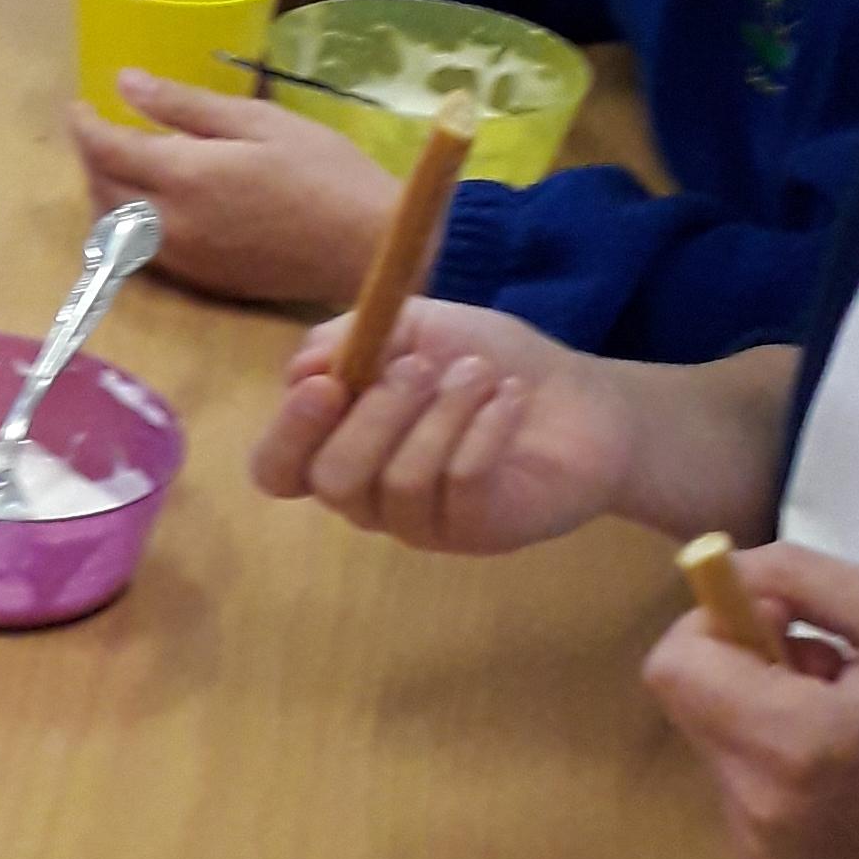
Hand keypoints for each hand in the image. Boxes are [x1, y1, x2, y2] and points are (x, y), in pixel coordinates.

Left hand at [71, 77, 395, 305]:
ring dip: (105, 193)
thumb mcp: (259, 121)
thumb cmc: (323, 171)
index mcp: (184, 177)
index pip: (105, 149)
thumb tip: (123, 82)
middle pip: (100, 190)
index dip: (84, 125)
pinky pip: (141, 251)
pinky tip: (154, 202)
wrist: (369, 247)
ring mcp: (183, 259)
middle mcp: (170, 225)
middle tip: (104, 129)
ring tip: (126, 164)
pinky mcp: (199, 280)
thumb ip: (184, 106)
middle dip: (91, 158)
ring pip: (113, 228)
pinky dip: (129, 224)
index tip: (79, 104)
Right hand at [248, 297, 646, 553]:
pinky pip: (461, 485)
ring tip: (481, 374)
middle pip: (332, 480)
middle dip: (376, 413)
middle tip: (421, 365)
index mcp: (339, 446)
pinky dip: (485, 430)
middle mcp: (369, 495)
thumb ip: (351, 338)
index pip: (278, 468)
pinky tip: (511, 399)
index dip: (288, 434)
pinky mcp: (476, 532)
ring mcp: (422, 522)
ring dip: (442, 414)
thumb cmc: (485, 361)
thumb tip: (302, 371)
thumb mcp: (414, 326)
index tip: (324, 385)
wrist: (580, 397)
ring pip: (400, 482)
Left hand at [644, 545, 858, 858]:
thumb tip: (724, 574)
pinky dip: (774, 760)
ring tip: (849, 722)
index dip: (712, 625)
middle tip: (832, 671)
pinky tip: (844, 766)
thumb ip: (798, 576)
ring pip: (714, 741)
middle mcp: (760, 808)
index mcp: (791, 745)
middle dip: (744, 667)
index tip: (775, 621)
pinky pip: (739, 787)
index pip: (674, 666)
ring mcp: (764, 851)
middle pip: (690, 702)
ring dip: (759, 714)